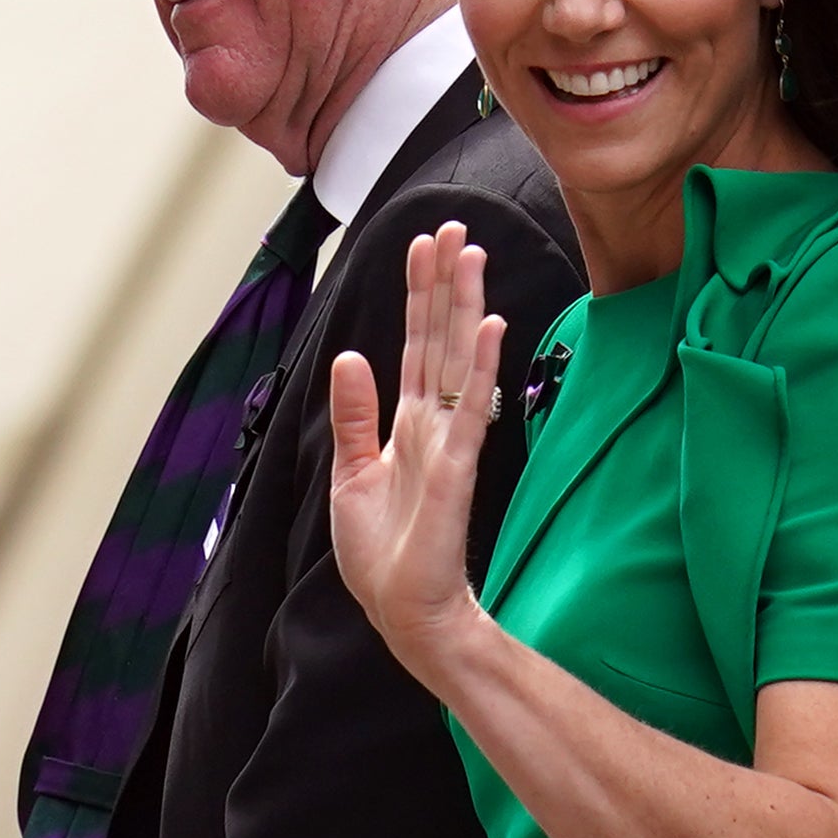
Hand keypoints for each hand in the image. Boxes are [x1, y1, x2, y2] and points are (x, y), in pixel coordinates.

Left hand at [326, 223, 507, 671]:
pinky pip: (471, 407)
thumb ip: (354, 416)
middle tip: (452, 227)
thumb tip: (350, 357)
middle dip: (443, 282)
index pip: (413, 345)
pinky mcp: (456, 467)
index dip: (417, 295)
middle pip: (437, 338)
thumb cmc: (382, 554)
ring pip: (455, 359)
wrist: (402, 610)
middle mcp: (431, 423)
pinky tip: (487, 326)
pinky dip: (478, 367)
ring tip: (470, 254)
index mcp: (405, 424)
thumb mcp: (351, 474)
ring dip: (463, 306)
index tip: (423, 245)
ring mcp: (447, 441)